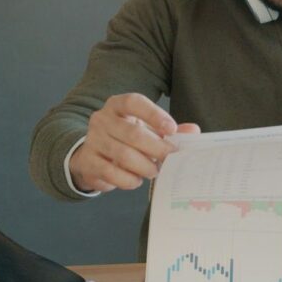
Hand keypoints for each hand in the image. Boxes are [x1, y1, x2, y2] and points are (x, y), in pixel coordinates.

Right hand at [70, 93, 199, 193]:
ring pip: (123, 154)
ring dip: (144, 166)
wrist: (90, 155)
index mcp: (117, 105)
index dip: (154, 114)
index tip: (172, 129)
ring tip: (153, 171)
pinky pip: (111, 172)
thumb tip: (193, 131)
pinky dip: (128, 179)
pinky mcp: (87, 161)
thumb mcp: (145, 129)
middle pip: (133, 132)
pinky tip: (136, 180)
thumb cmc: (124, 139)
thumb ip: (168, 130)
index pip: (134, 102)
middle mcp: (102, 119)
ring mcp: (92, 140)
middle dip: (156, 148)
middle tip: (170, 158)